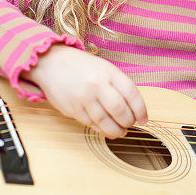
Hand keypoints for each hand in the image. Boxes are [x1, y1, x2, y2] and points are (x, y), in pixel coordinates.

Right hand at [23, 45, 146, 138]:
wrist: (51, 63)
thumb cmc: (82, 67)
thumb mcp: (104, 68)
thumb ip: (119, 85)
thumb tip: (135, 108)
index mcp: (108, 72)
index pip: (132, 93)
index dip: (141, 110)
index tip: (144, 119)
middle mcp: (97, 85)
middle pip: (120, 110)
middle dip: (129, 121)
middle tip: (131, 123)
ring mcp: (84, 98)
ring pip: (105, 122)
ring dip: (117, 130)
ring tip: (121, 131)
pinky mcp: (73, 109)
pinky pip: (91, 125)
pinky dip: (102, 129)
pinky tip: (106, 129)